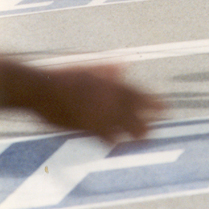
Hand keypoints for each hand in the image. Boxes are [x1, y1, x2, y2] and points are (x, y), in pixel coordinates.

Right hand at [2, 58, 164, 142]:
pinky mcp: (84, 127)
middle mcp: (107, 98)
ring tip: (145, 138)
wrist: (41, 88)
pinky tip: (119, 144)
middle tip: (157, 127)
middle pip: (134, 113)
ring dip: (135, 133)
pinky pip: (105, 137)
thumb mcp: (88, 65)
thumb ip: (108, 67)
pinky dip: (114, 140)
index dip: (153, 102)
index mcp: (110, 83)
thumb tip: (125, 64)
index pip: (137, 93)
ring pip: (123, 126)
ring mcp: (97, 113)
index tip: (166, 108)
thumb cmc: (64, 74)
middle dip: (147, 120)